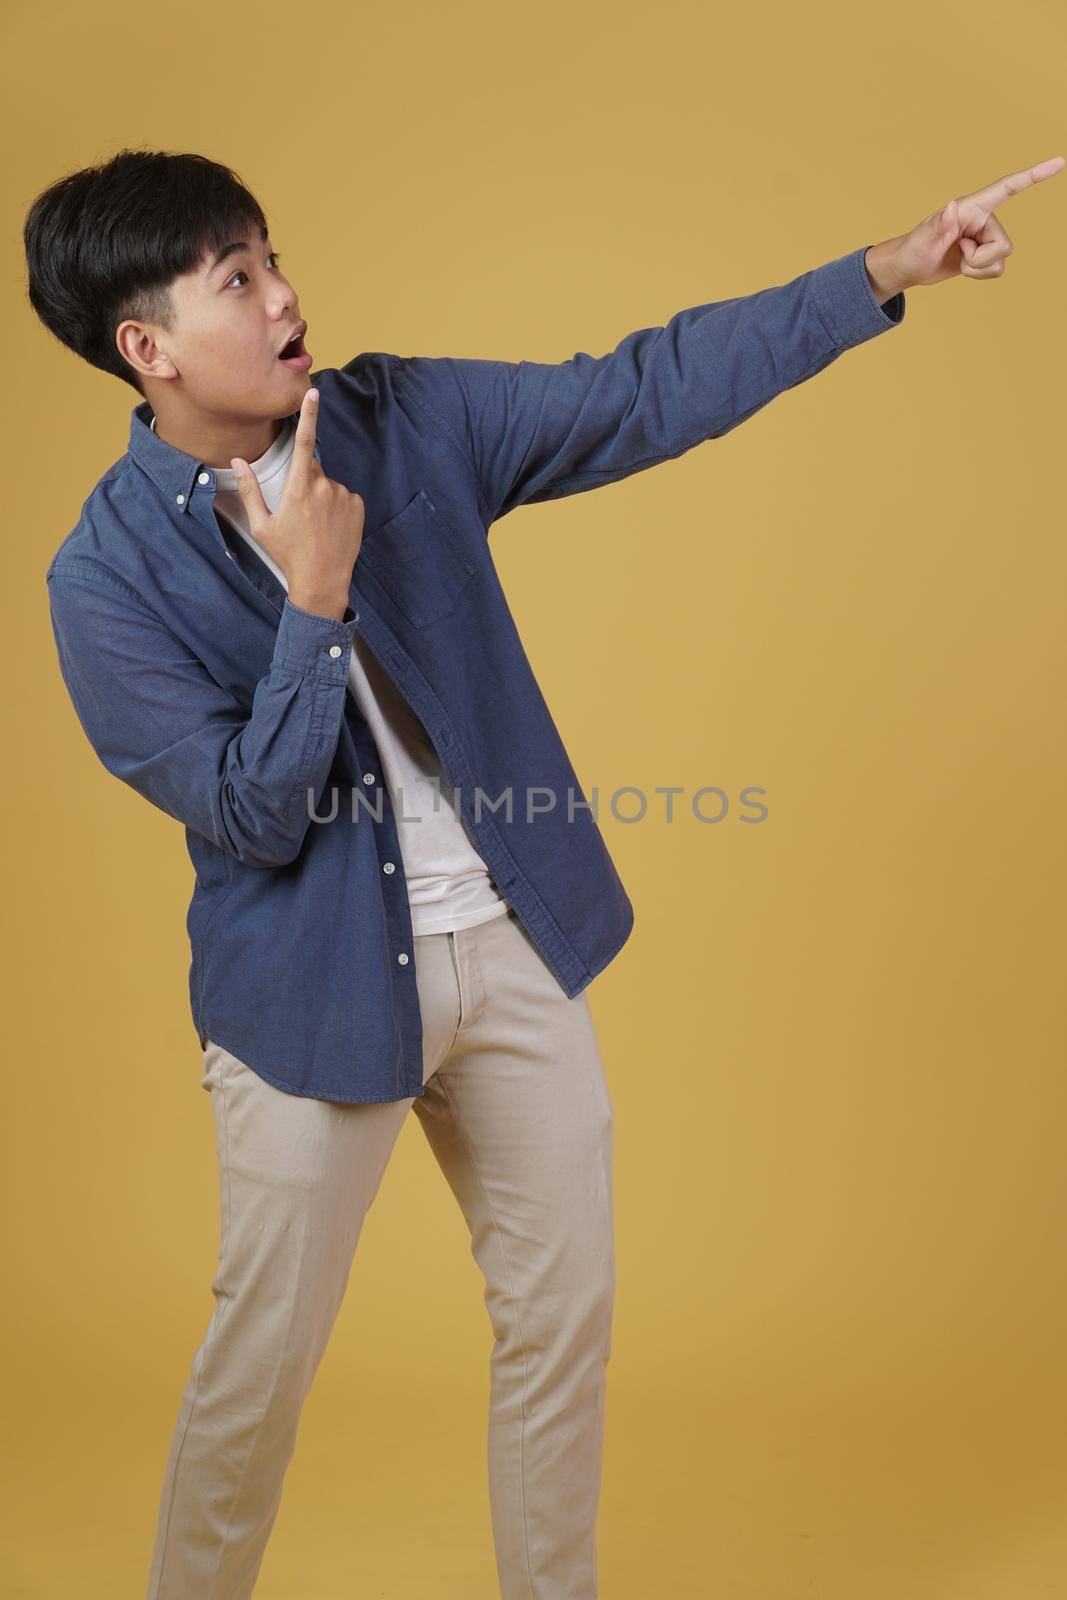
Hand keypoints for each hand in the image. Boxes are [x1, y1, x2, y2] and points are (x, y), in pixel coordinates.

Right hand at [231, 387, 364, 620]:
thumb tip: (238, 461)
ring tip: (315, 527)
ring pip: (328, 485)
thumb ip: (250, 490)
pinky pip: (344, 497)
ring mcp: (344, 497)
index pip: (304, 443)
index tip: (313, 392)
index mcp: (298, 489)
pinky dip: (337, 507)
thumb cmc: (288, 555)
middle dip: (304, 484)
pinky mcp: (358, 506)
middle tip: (299, 515)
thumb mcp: (262, 525)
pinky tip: (330, 528)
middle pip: (313, 470)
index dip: (308, 415)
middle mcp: (324, 488)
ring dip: (321, 498)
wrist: (322, 582)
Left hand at [863, 154, 1064, 299]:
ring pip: (1002, 259)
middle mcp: (984, 219)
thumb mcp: (921, 239)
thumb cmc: (912, 249)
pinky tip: (963, 266)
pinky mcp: (985, 254)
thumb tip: (951, 208)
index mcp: (973, 207)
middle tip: (955, 251)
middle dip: (979, 259)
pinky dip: (979, 275)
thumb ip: (937, 225)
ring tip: (957, 258)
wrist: (909, 268)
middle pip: (1005, 244)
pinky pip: (997, 270)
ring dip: (978, 268)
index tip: (1059, 163)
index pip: (1008, 187)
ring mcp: (986, 237)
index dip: (1034, 175)